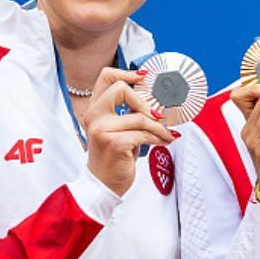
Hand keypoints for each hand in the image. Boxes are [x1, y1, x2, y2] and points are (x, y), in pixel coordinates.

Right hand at [82, 67, 176, 195]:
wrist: (103, 186)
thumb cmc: (112, 158)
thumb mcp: (114, 130)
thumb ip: (126, 113)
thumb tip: (155, 102)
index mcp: (94, 110)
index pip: (106, 77)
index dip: (127, 73)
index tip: (143, 78)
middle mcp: (94, 116)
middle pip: (121, 88)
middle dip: (144, 100)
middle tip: (156, 114)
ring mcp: (102, 130)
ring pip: (140, 116)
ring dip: (159, 126)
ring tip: (166, 133)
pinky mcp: (115, 143)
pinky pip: (144, 133)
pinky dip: (158, 137)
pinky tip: (163, 141)